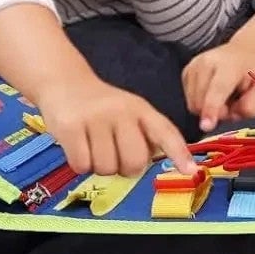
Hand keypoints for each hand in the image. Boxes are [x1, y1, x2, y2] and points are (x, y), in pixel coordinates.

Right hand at [39, 79, 194, 177]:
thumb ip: (145, 135)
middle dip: (124, 168)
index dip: (179, 153)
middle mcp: (121, 111)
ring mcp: (95, 118)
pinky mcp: (70, 127)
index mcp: (140, 109)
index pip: (165, 132)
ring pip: (107, 168)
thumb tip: (157, 163)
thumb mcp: (128, 112)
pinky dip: (80, 164)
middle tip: (113, 154)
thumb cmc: (100, 107)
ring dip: (99, 166)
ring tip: (92, 146)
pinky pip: (82, 166)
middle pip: (135, 163)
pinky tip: (78, 146)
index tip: (191, 171)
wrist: (63, 82)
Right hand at [182, 44, 254, 133]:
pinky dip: (202, 103)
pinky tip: (214, 92)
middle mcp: (206, 62)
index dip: (212, 108)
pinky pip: (190, 101)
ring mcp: (193, 66)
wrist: (246, 52)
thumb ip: (252, 106)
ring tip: (225, 96)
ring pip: (194, 104)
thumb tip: (231, 115)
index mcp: (230, 64)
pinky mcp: (186, 72)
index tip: (206, 126)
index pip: (218, 89)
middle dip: (217, 113)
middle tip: (234, 103)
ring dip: (209, 109)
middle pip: (201, 101)